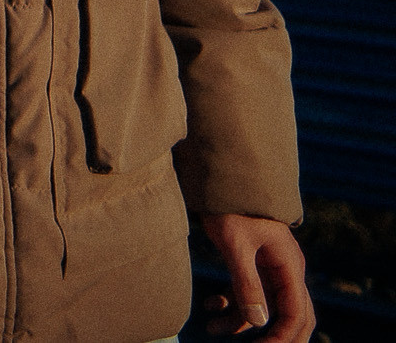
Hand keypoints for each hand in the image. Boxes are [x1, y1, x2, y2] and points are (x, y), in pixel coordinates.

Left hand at [200, 214, 312, 342]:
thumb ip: (246, 282)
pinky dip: (231, 304)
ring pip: (263, 307)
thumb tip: (259, 322)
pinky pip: (248, 294)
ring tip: (211, 329)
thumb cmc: (230, 207)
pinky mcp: (252, 265)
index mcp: (288, 265)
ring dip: (241, 322)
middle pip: (291, 315)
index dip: (283, 335)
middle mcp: (285, 270)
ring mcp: (270, 268)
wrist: (220, 179)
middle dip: (275, 337)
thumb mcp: (235, 244)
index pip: (296, 311)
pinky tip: (210, 306)